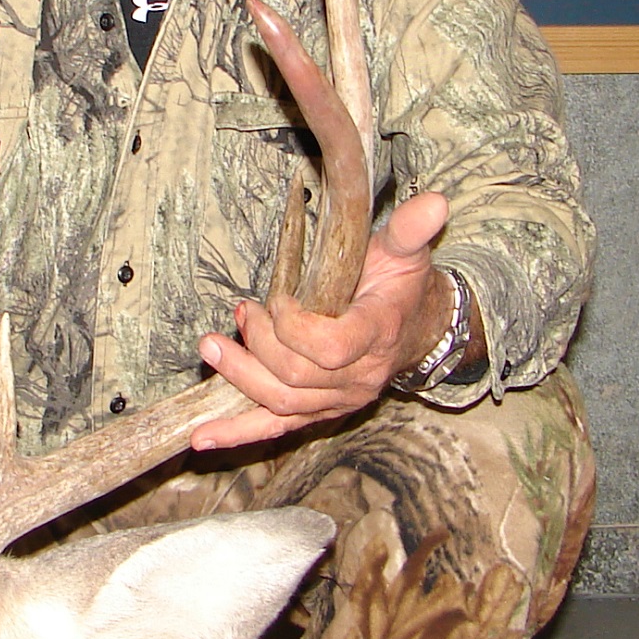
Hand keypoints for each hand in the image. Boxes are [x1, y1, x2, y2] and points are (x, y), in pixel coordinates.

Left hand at [188, 193, 463, 450]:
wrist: (416, 329)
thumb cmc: (400, 284)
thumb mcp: (406, 251)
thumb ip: (411, 229)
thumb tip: (436, 202)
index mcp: (377, 336)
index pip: (330, 348)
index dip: (294, 328)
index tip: (277, 300)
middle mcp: (358, 378)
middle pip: (294, 376)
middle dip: (257, 343)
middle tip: (241, 310)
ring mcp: (337, 400)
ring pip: (279, 403)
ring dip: (239, 375)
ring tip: (211, 346)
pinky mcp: (318, 412)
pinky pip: (275, 428)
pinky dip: (236, 434)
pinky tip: (202, 437)